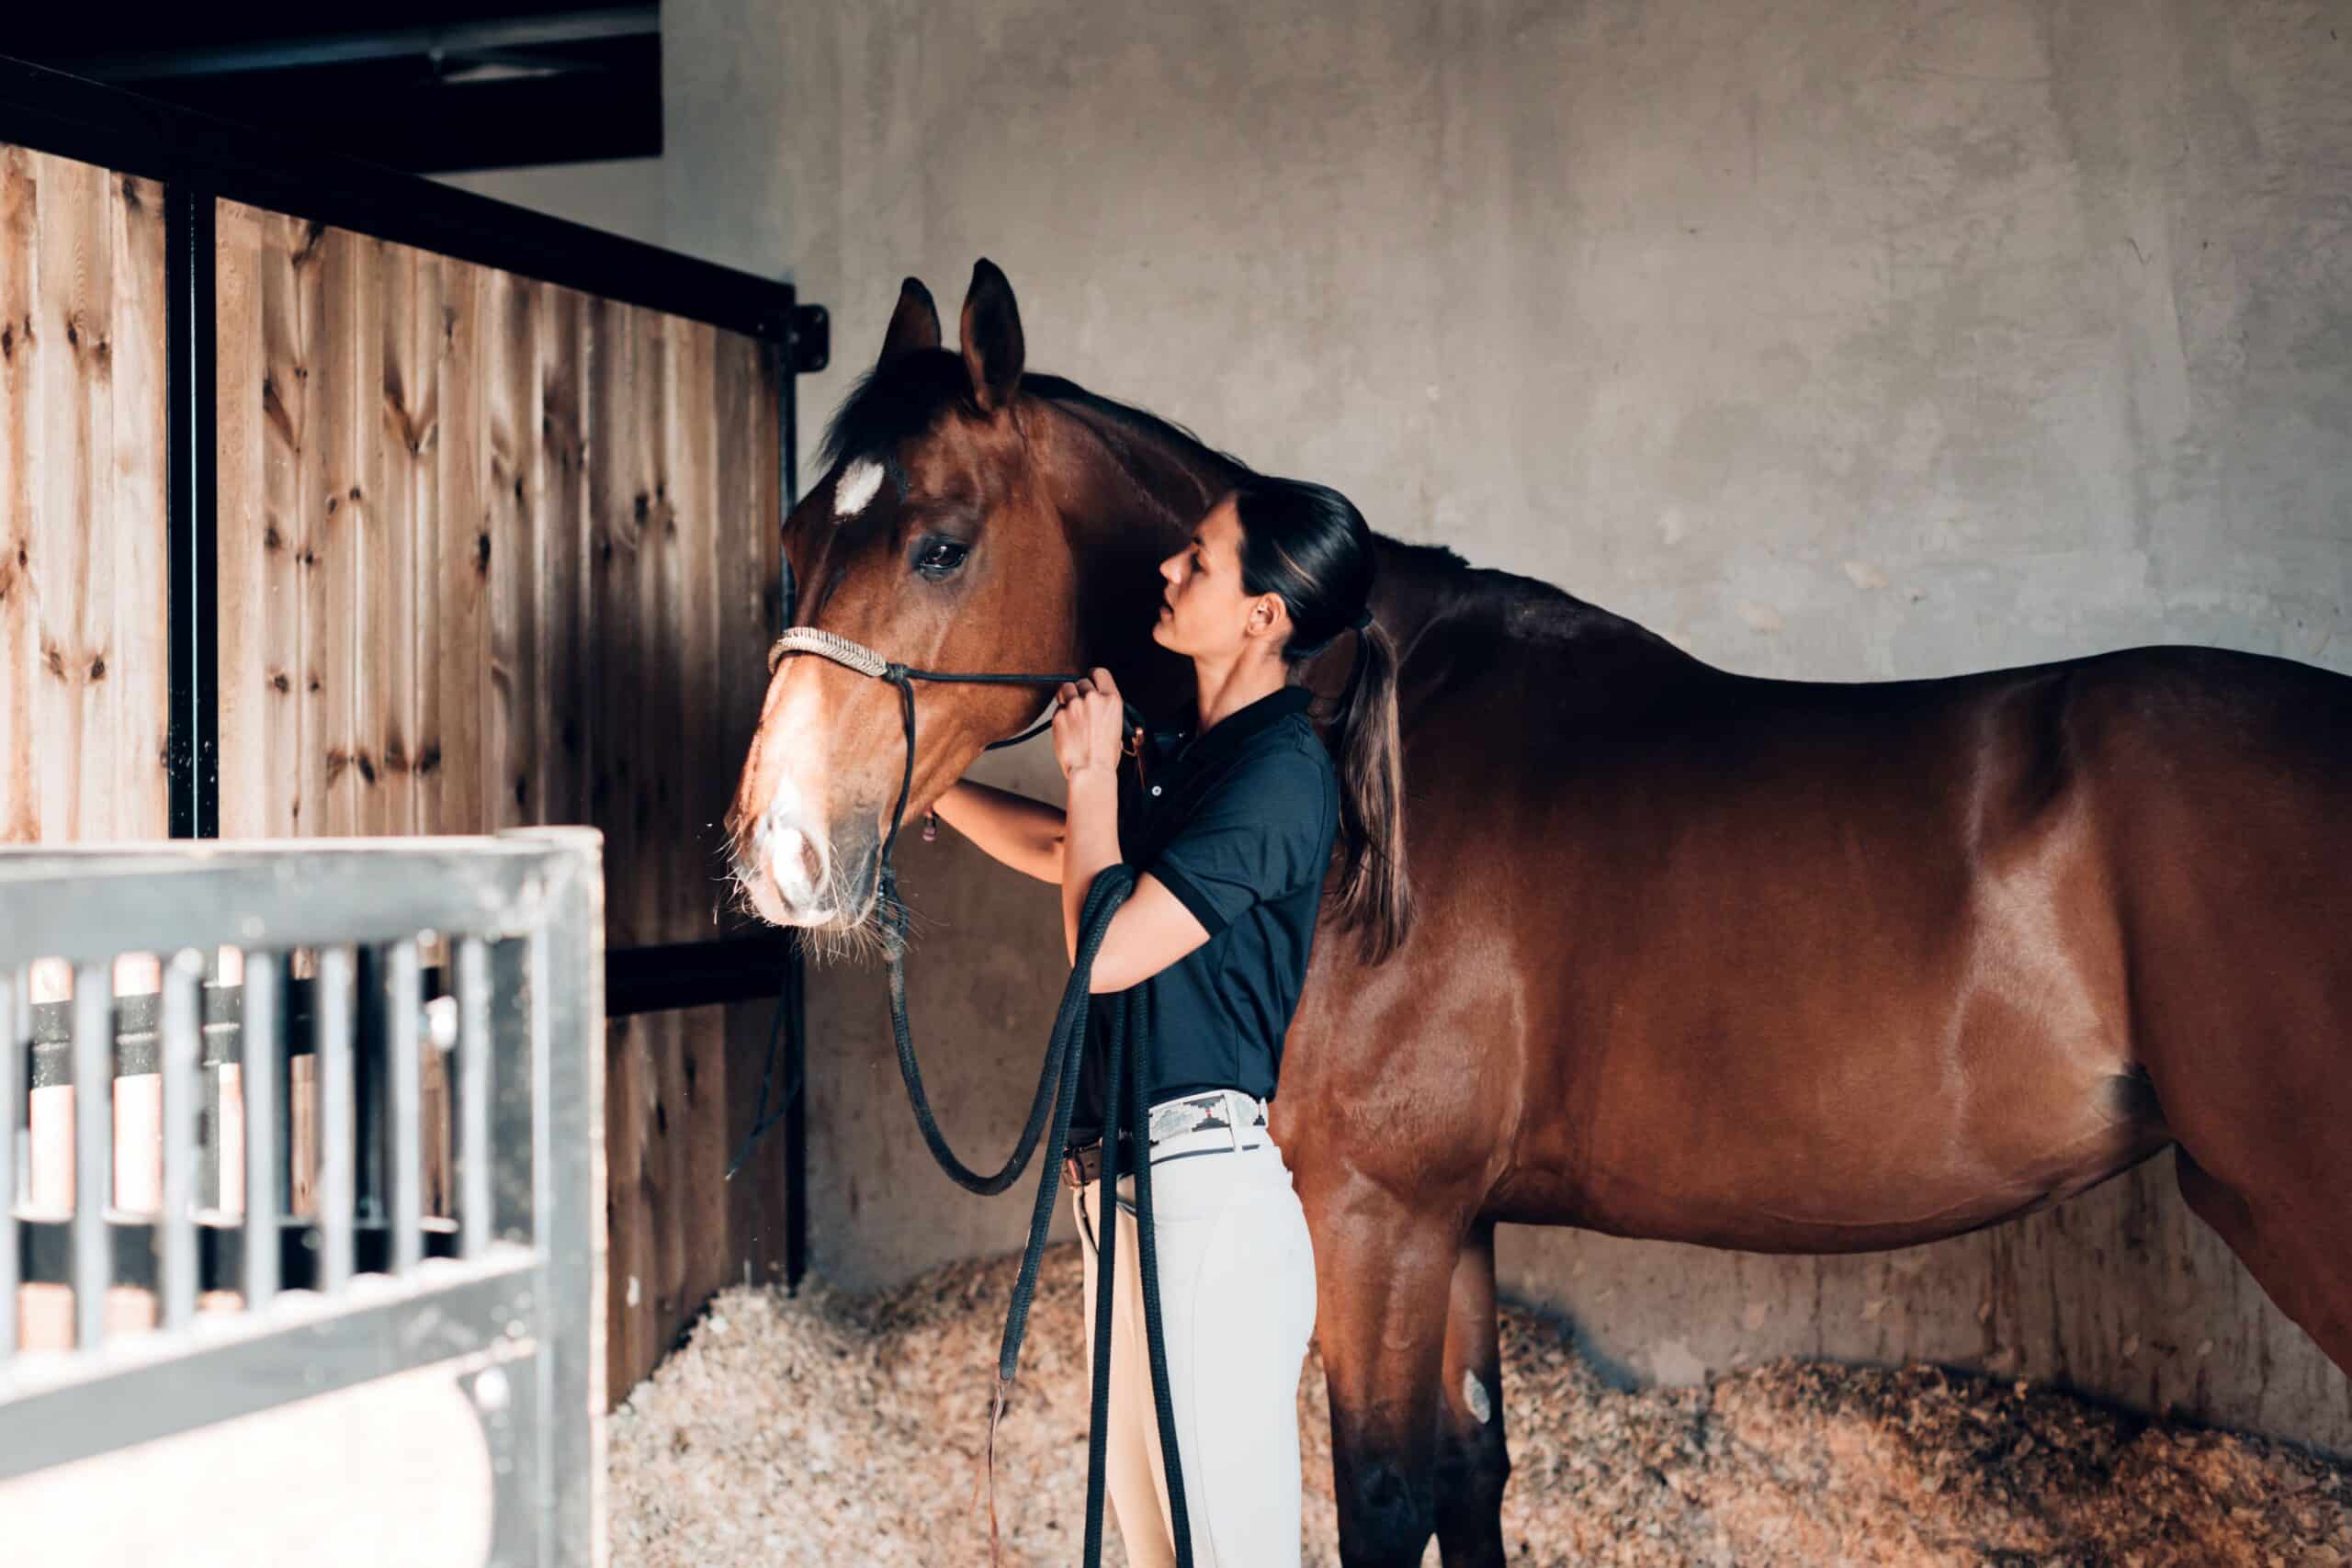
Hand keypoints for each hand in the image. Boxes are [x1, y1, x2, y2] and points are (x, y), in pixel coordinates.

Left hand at [1051, 667, 1125, 781]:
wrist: (1090, 770)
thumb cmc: (1105, 755)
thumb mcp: (1117, 726)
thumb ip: (1106, 708)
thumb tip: (1096, 703)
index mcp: (1111, 700)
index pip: (1100, 673)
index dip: (1093, 677)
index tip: (1090, 682)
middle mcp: (1092, 699)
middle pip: (1081, 681)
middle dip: (1079, 692)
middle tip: (1080, 708)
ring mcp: (1074, 706)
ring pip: (1065, 689)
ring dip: (1067, 698)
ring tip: (1072, 716)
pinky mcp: (1059, 715)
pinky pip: (1057, 708)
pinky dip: (1060, 716)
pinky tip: (1067, 729)